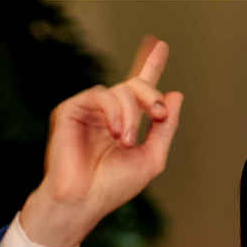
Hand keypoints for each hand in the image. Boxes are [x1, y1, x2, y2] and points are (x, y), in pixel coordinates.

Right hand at [21, 37, 183, 246]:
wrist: (84, 201)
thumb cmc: (113, 186)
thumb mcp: (151, 157)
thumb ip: (165, 128)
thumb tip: (176, 95)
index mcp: (125, 123)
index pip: (139, 90)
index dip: (150, 66)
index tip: (160, 46)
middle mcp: (107, 113)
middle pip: (134, 86)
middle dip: (152, 96)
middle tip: (159, 114)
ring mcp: (88, 110)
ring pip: (120, 91)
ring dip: (131, 114)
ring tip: (126, 140)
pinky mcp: (70, 110)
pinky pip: (99, 95)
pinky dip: (113, 112)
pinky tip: (115, 132)